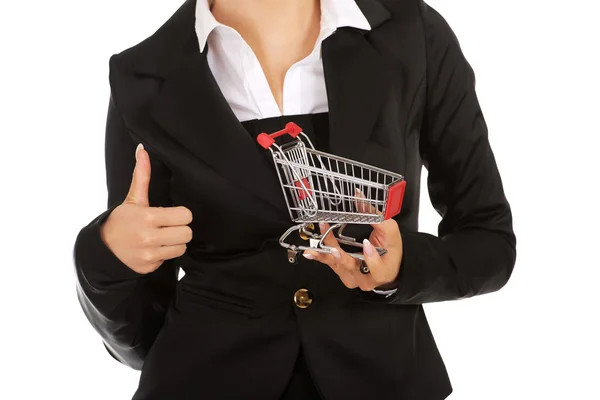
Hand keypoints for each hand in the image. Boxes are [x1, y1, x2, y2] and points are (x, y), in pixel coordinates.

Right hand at [99, 144, 193, 273]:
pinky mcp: (149, 268)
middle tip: (168, 226)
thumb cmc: (122, 221)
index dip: (181, 214)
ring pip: (182, 248)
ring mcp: (149, 255)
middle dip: (180, 229)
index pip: (186, 216)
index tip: (171, 213)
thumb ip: (142, 175)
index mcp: (148, 217)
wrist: (102, 248)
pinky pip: (170, 260)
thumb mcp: (133, 199)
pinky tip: (154, 248)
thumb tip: (142, 149)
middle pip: (187, 233)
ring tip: (162, 237)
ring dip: (175, 243)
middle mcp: (149, 238)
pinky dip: (165, 255)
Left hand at [302, 191, 402, 290]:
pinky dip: (322, 255)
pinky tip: (311, 251)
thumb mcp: (388, 230)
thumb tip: (358, 195)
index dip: (371, 258)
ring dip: (325, 255)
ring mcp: (352, 278)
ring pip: (337, 267)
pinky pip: (330, 264)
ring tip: (312, 251)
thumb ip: (374, 215)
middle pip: (351, 268)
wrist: (386, 265)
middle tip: (332, 249)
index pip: (377, 270)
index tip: (367, 243)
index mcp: (382, 272)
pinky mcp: (342, 273)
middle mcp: (366, 279)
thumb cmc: (390, 250)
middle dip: (339, 257)